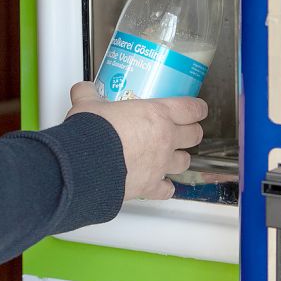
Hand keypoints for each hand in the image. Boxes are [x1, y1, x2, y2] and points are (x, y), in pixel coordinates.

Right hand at [67, 82, 205, 200]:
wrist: (86, 165)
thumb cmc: (93, 132)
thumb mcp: (89, 105)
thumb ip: (89, 95)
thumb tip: (83, 90)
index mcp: (156, 114)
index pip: (190, 109)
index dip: (197, 108)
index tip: (197, 109)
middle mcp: (165, 139)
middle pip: (194, 135)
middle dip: (192, 132)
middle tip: (185, 130)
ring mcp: (160, 164)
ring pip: (185, 162)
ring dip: (180, 158)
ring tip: (172, 156)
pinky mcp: (150, 187)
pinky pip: (166, 190)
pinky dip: (165, 188)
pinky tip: (161, 185)